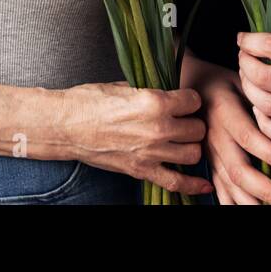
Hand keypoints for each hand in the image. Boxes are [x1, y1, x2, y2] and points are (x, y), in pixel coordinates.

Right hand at [61, 82, 213, 195]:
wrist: (65, 125)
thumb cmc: (89, 101)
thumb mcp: (125, 85)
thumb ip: (152, 92)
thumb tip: (169, 91)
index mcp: (154, 102)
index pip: (193, 100)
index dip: (189, 99)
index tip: (184, 101)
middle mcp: (157, 128)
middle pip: (197, 128)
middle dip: (192, 123)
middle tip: (182, 120)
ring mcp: (150, 152)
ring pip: (193, 153)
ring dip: (190, 147)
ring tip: (181, 141)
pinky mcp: (141, 171)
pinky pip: (176, 182)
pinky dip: (192, 186)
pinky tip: (204, 185)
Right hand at [188, 58, 270, 204]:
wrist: (191, 86)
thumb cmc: (223, 83)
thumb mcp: (240, 81)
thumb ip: (260, 100)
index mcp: (225, 113)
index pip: (249, 138)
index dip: (270, 154)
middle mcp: (215, 137)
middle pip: (238, 169)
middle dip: (265, 190)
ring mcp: (209, 154)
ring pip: (228, 184)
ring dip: (252, 202)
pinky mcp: (208, 164)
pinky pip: (219, 189)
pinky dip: (233, 204)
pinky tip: (251, 210)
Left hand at [237, 32, 270, 143]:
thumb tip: (258, 40)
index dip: (250, 41)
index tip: (243, 38)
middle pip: (264, 78)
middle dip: (245, 64)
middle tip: (244, 58)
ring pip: (267, 105)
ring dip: (249, 90)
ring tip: (248, 79)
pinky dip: (263, 122)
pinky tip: (260, 107)